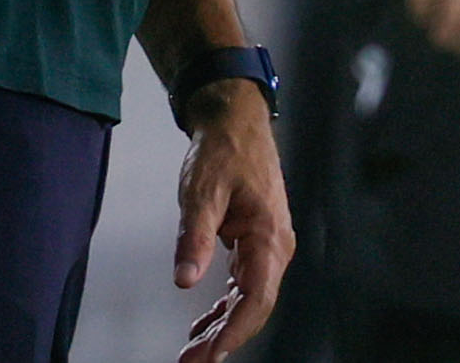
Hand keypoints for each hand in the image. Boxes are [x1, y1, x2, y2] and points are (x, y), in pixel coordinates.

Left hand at [173, 81, 293, 362]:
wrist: (235, 120)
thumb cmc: (223, 150)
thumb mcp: (201, 191)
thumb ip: (194, 236)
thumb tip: (184, 279)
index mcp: (269, 235)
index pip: (256, 298)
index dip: (234, 332)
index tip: (209, 356)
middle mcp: (275, 245)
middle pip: (254, 306)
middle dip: (224, 338)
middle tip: (191, 362)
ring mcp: (268, 245)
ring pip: (249, 299)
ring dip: (222, 326)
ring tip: (192, 351)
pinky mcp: (256, 242)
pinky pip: (244, 285)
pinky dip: (225, 307)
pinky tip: (204, 323)